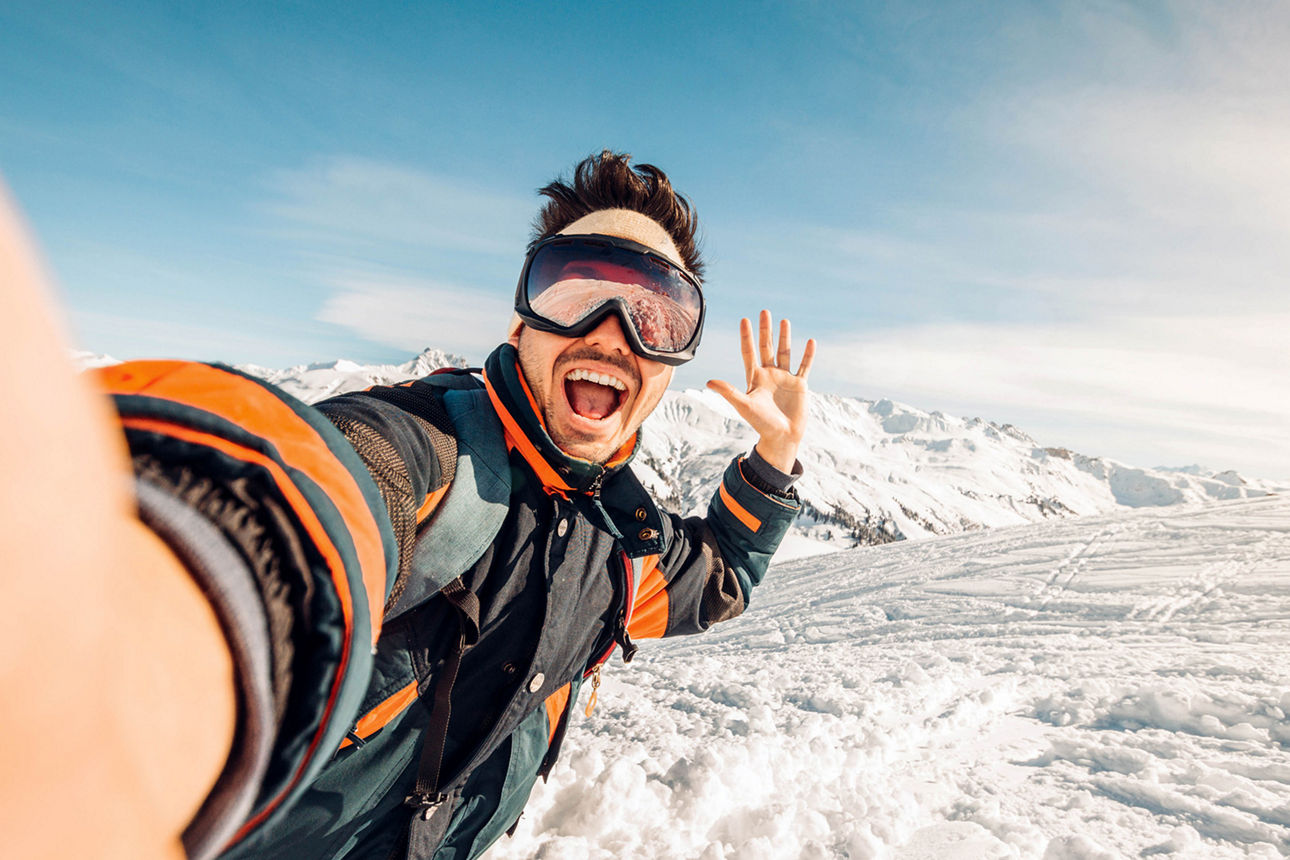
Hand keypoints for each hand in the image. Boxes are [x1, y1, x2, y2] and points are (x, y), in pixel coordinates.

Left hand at [706, 309, 815, 473]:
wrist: (781, 438)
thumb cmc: (760, 424)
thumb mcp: (744, 406)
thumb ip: (728, 392)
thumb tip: (709, 382)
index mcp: (755, 378)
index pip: (749, 352)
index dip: (746, 337)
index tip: (744, 320)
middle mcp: (769, 375)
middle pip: (766, 347)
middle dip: (765, 330)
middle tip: (764, 311)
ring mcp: (785, 378)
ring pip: (785, 353)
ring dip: (785, 337)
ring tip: (784, 321)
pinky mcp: (799, 385)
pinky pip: (804, 366)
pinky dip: (807, 355)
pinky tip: (810, 341)